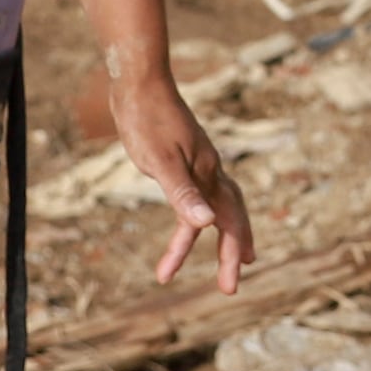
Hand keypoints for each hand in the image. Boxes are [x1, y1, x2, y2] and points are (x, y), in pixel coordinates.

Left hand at [115, 73, 254, 292]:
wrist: (138, 82)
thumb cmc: (147, 120)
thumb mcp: (161, 161)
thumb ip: (183, 193)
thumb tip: (206, 225)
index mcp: (208, 174)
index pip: (227, 223)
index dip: (226, 256)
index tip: (227, 288)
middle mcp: (210, 170)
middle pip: (232, 216)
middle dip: (232, 250)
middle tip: (230, 284)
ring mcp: (198, 162)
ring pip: (220, 204)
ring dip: (222, 232)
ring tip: (227, 254)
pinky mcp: (183, 156)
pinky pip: (201, 192)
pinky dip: (199, 211)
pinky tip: (193, 216)